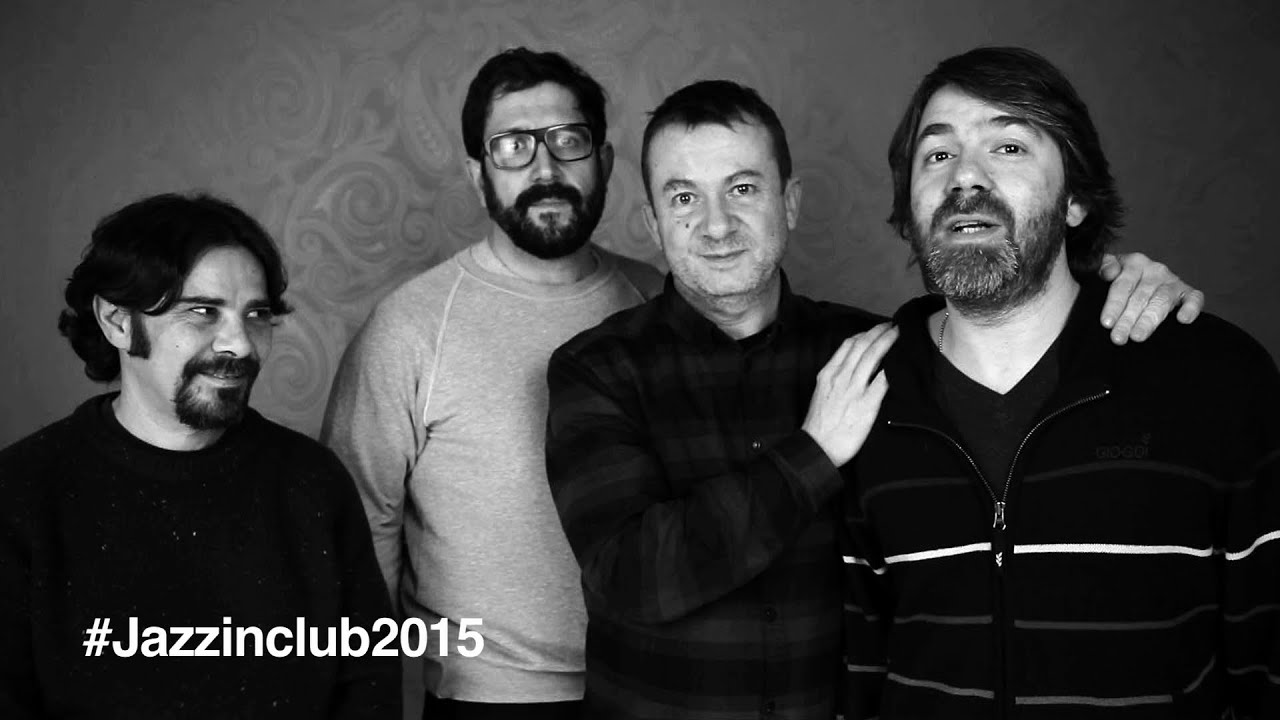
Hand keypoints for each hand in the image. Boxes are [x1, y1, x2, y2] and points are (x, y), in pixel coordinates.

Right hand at [802, 323, 896, 466]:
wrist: (817, 447)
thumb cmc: (819, 424)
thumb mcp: (821, 394)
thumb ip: (834, 379)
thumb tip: (850, 369)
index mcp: (828, 374)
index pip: (848, 345)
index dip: (864, 334)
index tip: (875, 329)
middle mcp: (840, 377)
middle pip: (862, 346)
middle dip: (879, 332)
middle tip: (892, 325)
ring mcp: (854, 389)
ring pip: (873, 356)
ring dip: (887, 342)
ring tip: (898, 334)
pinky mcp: (867, 404)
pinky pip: (882, 381)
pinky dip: (891, 368)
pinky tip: (900, 360)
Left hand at [1098, 252, 1204, 344]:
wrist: (1140, 281)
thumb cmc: (1119, 279)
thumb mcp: (1106, 270)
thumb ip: (1103, 267)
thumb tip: (1108, 272)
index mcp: (1133, 263)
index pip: (1122, 286)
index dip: (1114, 305)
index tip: (1106, 323)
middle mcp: (1154, 270)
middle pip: (1139, 297)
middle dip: (1127, 319)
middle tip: (1118, 338)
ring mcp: (1172, 281)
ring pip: (1161, 301)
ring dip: (1149, 320)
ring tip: (1137, 336)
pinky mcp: (1187, 292)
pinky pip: (1194, 298)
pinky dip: (1191, 308)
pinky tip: (1183, 319)